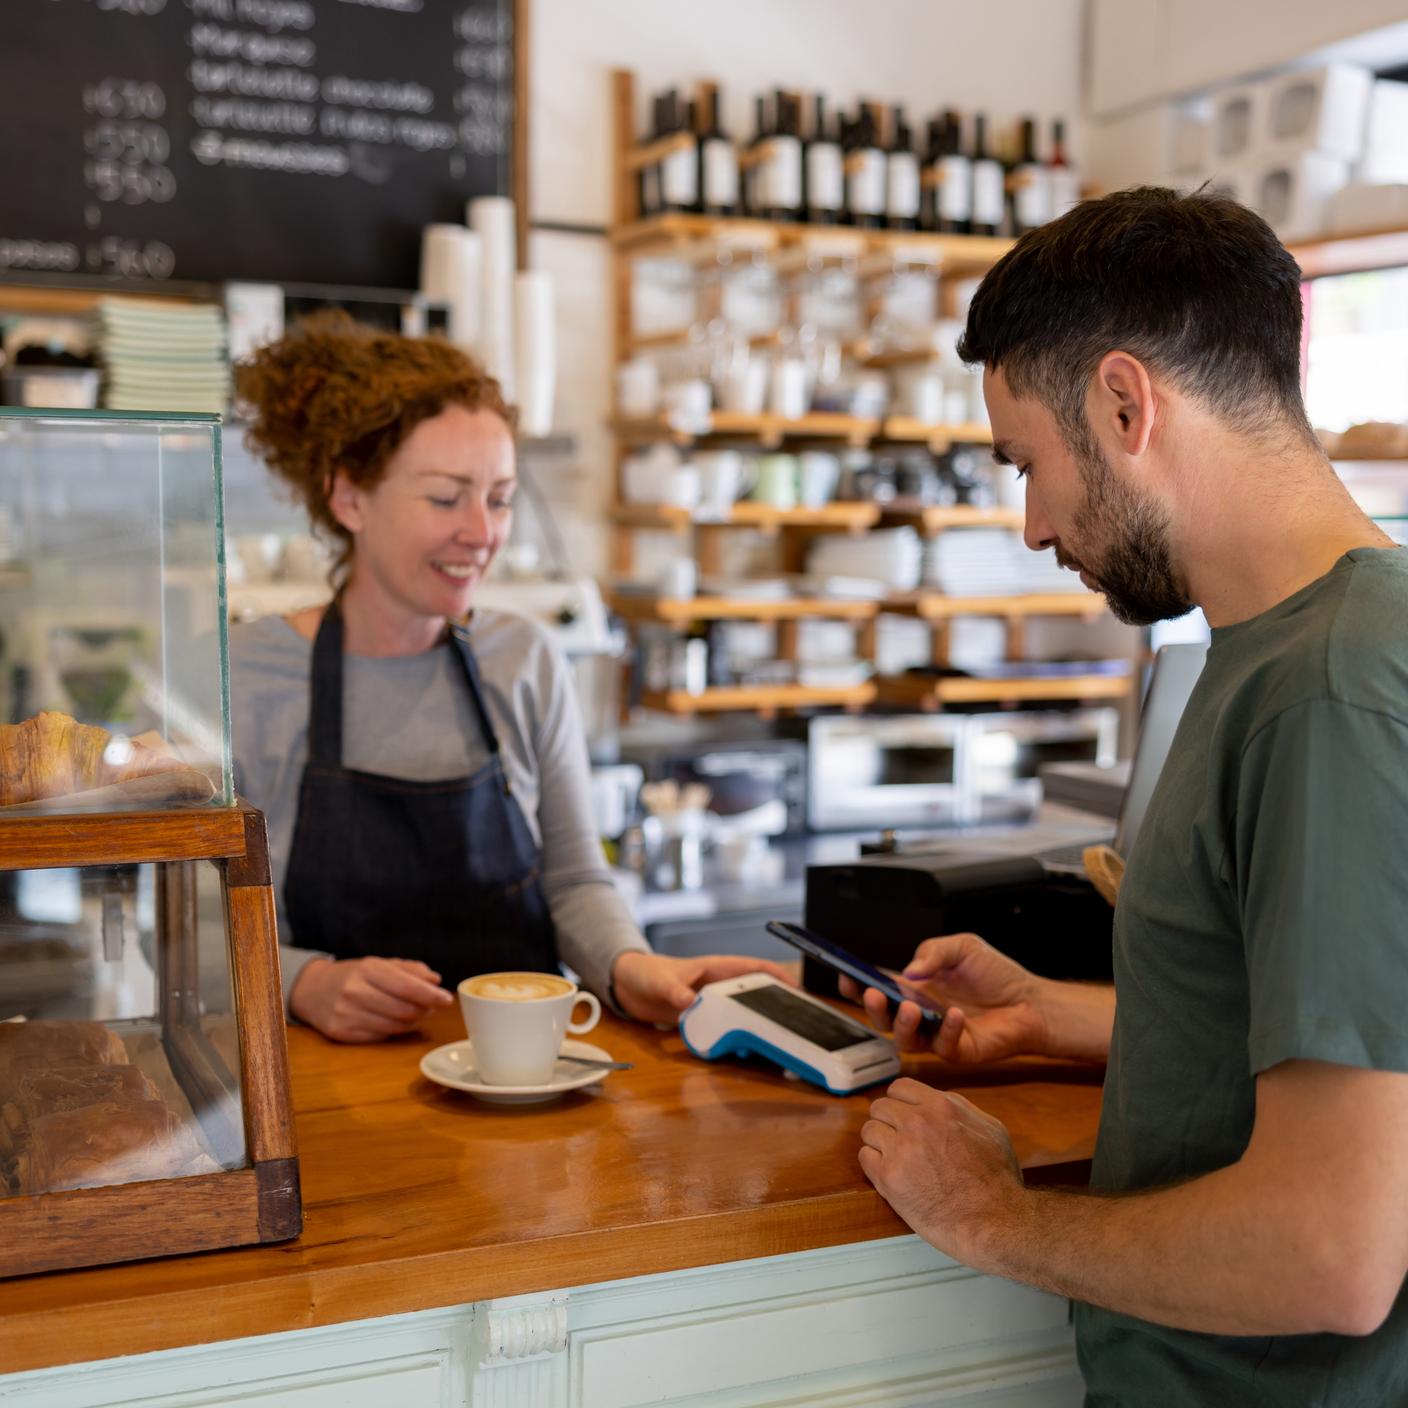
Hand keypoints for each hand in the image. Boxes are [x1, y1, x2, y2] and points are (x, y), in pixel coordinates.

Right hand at [289, 955, 453, 1042]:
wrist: (312, 990)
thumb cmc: (354, 975)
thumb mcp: (379, 964)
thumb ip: (410, 970)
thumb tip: (436, 981)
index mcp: (367, 969)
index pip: (406, 986)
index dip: (430, 995)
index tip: (447, 999)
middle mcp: (355, 991)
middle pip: (403, 1009)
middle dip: (423, 1010)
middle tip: (430, 1007)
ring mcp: (346, 1014)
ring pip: (394, 1025)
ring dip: (410, 1021)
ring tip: (413, 1013)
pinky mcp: (341, 1033)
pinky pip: (379, 1036)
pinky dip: (392, 1030)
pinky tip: (392, 1021)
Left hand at [610, 950, 795, 1026]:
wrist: (627, 985)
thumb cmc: (646, 972)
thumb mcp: (661, 982)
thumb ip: (675, 992)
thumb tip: (691, 1004)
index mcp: (717, 969)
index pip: (755, 968)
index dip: (778, 976)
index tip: (798, 991)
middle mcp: (719, 987)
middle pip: (754, 995)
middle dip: (774, 1007)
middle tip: (792, 1024)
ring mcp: (711, 1005)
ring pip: (741, 1015)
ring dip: (754, 1027)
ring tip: (771, 1043)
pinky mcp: (701, 1020)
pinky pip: (723, 1029)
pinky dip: (733, 1039)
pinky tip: (741, 1052)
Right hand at [838, 932, 1046, 1062]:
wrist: (1030, 1000)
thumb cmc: (995, 974)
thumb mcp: (963, 947)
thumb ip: (934, 952)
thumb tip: (909, 971)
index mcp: (915, 987)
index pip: (878, 987)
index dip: (857, 985)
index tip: (846, 976)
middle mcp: (920, 1013)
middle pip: (883, 1019)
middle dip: (872, 1009)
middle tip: (874, 995)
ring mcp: (936, 1035)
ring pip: (905, 1040)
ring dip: (903, 1026)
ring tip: (911, 1009)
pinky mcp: (956, 1051)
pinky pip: (942, 1047)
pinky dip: (946, 1030)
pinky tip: (955, 1015)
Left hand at [860, 1077, 1023, 1266]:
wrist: (995, 1221)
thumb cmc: (998, 1180)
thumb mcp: (990, 1128)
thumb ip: (959, 1109)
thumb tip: (938, 1103)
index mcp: (941, 1107)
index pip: (900, 1088)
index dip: (900, 1102)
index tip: (902, 1115)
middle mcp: (917, 1122)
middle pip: (879, 1107)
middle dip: (888, 1122)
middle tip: (897, 1140)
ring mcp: (901, 1149)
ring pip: (869, 1131)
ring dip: (879, 1143)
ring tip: (895, 1159)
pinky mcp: (888, 1177)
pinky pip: (865, 1157)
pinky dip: (874, 1164)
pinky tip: (890, 1174)